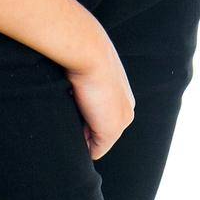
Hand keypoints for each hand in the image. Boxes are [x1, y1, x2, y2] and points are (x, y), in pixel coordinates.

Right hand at [66, 29, 134, 160]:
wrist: (88, 49)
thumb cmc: (84, 50)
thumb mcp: (90, 63)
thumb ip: (89, 79)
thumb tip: (76, 90)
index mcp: (123, 93)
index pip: (104, 115)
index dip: (86, 113)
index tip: (74, 98)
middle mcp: (127, 108)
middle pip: (102, 130)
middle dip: (85, 125)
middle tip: (73, 102)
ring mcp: (121, 121)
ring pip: (98, 140)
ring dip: (82, 132)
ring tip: (73, 106)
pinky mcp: (111, 131)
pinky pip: (94, 150)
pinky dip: (81, 143)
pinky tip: (74, 118)